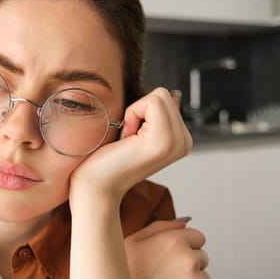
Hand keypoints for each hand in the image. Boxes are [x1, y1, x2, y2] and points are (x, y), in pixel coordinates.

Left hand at [70, 87, 192, 201]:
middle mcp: (183, 142)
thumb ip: (156, 115)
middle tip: (129, 138)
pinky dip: (133, 114)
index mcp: (180, 139)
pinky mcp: (163, 141)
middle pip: (163, 94)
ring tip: (129, 140)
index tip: (131, 136)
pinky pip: (152, 103)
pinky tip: (128, 140)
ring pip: (159, 96)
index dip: (141, 110)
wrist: (96, 184)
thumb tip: (172, 95)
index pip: (166, 98)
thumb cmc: (108, 158)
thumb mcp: (137, 131)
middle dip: (139, 109)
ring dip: (135, 113)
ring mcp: (176, 143)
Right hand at [125, 219, 209, 278]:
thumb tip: (183, 223)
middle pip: (202, 255)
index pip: (198, 236)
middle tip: (167, 269)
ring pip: (202, 274)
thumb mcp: (134, 240)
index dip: (185, 245)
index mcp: (174, 239)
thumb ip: (160, 227)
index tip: (172, 254)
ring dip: (191, 277)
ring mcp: (195, 277)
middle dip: (189, 261)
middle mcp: (188, 257)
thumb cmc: (126, 270)